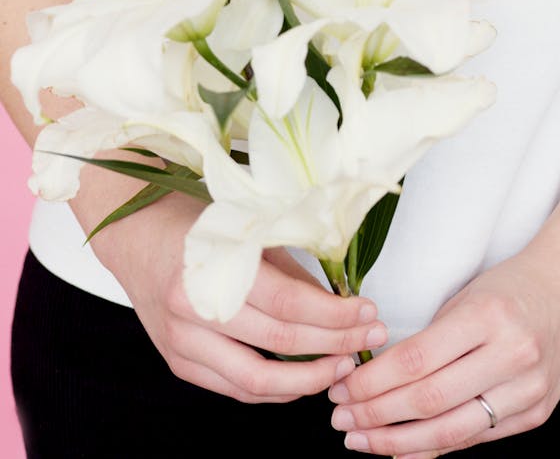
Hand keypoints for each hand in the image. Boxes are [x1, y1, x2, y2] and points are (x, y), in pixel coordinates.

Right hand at [92, 191, 387, 403]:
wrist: (135, 236)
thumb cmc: (195, 225)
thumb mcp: (248, 232)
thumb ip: (290, 271)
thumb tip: (341, 304)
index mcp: (215, 265)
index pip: (289, 304)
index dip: (335, 315)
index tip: (368, 313)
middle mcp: (194, 308)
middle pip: (280, 343)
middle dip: (335, 345)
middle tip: (369, 339)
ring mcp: (182, 341)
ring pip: (257, 381)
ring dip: (308, 380)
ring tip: (341, 367)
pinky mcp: (178, 363)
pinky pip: (235, 389)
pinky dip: (275, 390)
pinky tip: (303, 378)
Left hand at [326, 249, 559, 454]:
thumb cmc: (510, 287)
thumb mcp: (467, 296)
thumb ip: (430, 338)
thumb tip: (373, 377)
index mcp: (488, 316)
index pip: (416, 360)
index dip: (372, 381)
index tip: (342, 388)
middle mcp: (512, 355)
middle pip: (429, 400)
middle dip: (376, 415)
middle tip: (341, 418)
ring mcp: (529, 390)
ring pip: (452, 430)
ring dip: (399, 442)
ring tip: (362, 440)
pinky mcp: (536, 414)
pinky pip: (476, 438)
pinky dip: (435, 445)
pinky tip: (404, 445)